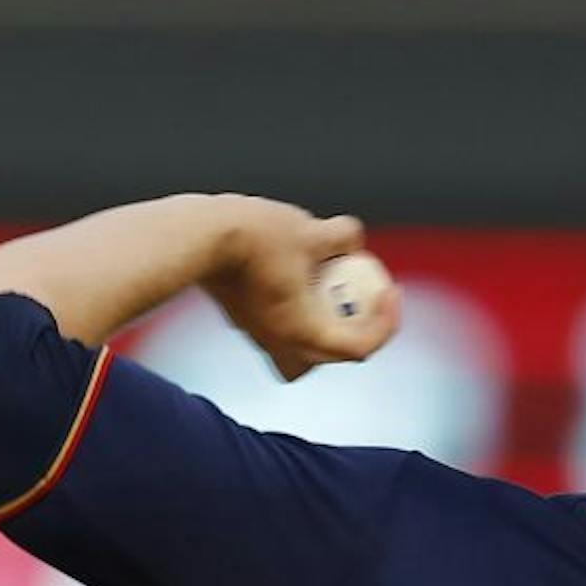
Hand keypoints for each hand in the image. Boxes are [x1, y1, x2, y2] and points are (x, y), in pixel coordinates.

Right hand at [202, 200, 401, 380]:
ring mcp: (257, 334)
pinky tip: (294, 270)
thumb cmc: (254, 237)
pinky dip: (294, 308)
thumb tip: (357, 240)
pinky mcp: (242, 318)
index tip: (390, 291)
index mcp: (305, 334)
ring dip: (319, 324)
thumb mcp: (310, 230)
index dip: (385, 323)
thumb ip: (342, 236)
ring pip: (299, 348)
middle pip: (328, 356)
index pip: (360, 348)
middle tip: (361, 296)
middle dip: (350, 331)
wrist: (195, 238)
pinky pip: (277, 325)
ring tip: (325, 284)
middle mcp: (281, 344)